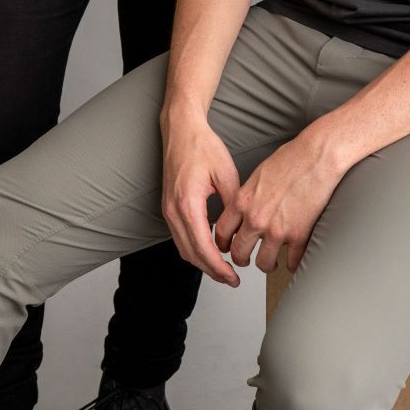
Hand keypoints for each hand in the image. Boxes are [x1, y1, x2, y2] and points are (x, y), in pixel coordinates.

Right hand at [160, 109, 240, 285]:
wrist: (181, 129)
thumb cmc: (202, 146)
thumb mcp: (226, 174)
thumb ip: (233, 206)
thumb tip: (242, 231)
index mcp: (188, 204)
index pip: (203, 248)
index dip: (219, 268)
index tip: (234, 278)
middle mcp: (173, 210)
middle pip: (191, 254)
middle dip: (212, 271)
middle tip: (232, 280)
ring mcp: (168, 209)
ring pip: (183, 248)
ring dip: (202, 262)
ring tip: (224, 269)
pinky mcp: (168, 206)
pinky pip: (179, 237)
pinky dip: (194, 249)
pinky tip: (211, 249)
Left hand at [214, 130, 343, 275]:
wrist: (315, 157)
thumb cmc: (289, 160)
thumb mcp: (257, 176)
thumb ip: (247, 197)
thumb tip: (243, 211)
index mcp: (243, 201)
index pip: (222, 232)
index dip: (223, 244)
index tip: (227, 248)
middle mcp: (256, 218)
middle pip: (239, 252)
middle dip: (241, 259)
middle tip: (246, 260)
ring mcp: (277, 229)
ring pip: (264, 263)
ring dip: (267, 264)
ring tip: (271, 260)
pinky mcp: (299, 235)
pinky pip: (292, 262)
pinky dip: (292, 264)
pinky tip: (293, 259)